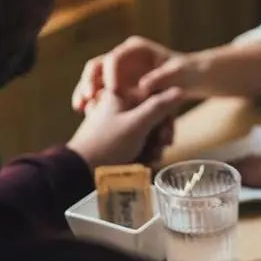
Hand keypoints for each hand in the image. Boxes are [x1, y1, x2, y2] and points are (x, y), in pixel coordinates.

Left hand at [67, 88, 183, 167]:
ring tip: (150, 157)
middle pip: (153, 114)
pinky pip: (139, 140)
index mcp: (121, 94)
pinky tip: (145, 161)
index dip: (166, 115)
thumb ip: (159, 106)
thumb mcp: (137, 124)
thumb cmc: (107, 144)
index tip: (166, 134)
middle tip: (160, 147)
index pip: (155, 96)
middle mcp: (120, 105)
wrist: (81, 170)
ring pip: (148, 129)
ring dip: (154, 145)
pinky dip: (144, 150)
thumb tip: (180, 89)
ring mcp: (118, 122)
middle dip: (160, 133)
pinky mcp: (117, 137)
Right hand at [71, 36, 206, 111]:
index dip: (110, 73)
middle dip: (89, 82)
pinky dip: (93, 102)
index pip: (115, 57)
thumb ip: (162, 78)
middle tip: (87, 98)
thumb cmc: (187, 73)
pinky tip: (87, 114)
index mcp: (136, 49)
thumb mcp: (178, 74)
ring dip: (86, 93)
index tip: (112, 91)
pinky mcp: (119, 85)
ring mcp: (120, 71)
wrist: (192, 78)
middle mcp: (124, 57)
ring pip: (95, 80)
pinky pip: (100, 92)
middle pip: (97, 66)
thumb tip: (144, 85)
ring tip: (81, 108)